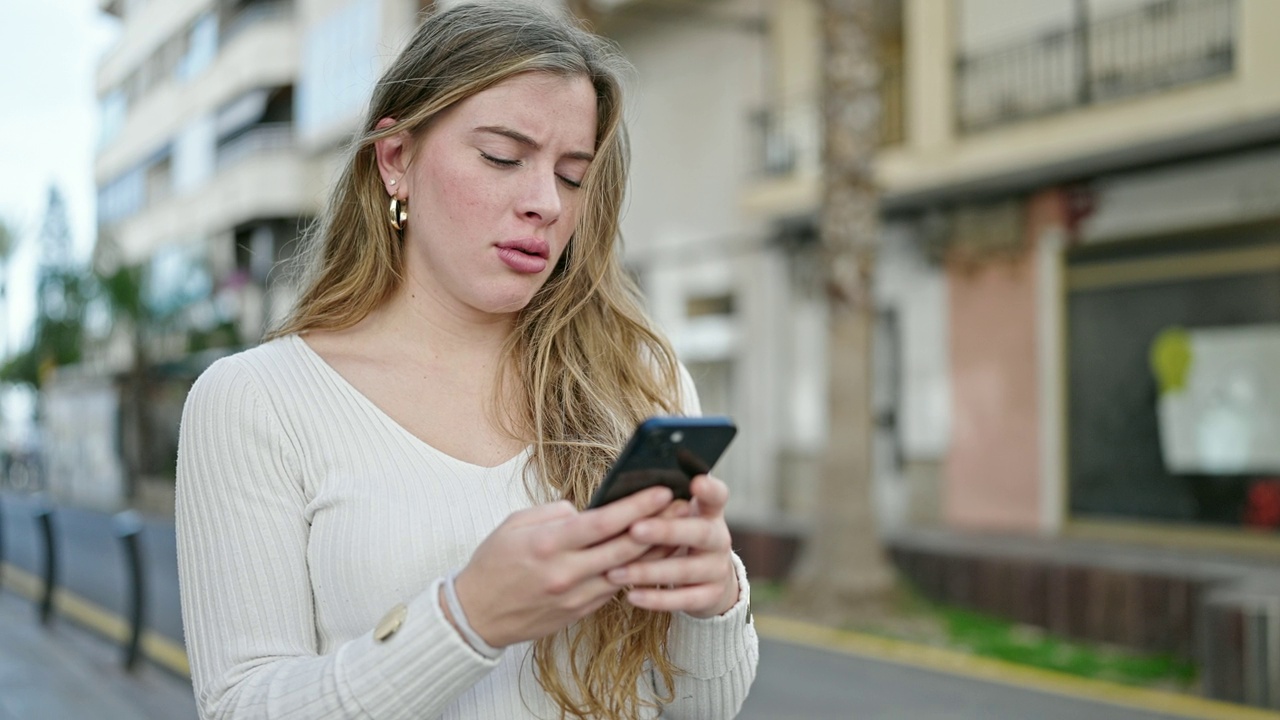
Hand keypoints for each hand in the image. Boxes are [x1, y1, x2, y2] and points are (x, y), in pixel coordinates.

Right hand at [450, 486, 673, 647]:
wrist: (476, 615)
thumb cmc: (493, 562)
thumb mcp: (515, 524)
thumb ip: (555, 513)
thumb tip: (587, 510)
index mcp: (548, 544)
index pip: (603, 523)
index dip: (636, 506)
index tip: (662, 491)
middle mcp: (565, 572)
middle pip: (624, 548)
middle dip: (658, 526)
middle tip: (684, 508)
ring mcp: (575, 596)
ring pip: (627, 573)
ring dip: (655, 552)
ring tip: (679, 531)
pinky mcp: (579, 612)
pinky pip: (614, 590)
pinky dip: (636, 573)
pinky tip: (652, 559)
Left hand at [607, 475, 739, 618]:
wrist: (711, 579)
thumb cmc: (682, 538)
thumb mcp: (682, 517)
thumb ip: (664, 505)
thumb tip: (626, 493)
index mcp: (710, 513)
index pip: (717, 496)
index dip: (709, 489)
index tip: (696, 481)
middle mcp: (719, 539)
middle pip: (700, 533)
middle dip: (667, 531)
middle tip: (635, 529)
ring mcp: (717, 569)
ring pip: (685, 570)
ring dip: (648, 571)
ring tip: (615, 572)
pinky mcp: (711, 596)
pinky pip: (683, 600)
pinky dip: (656, 599)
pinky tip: (632, 596)